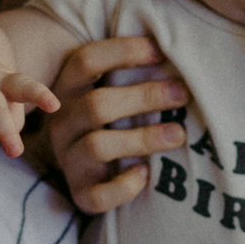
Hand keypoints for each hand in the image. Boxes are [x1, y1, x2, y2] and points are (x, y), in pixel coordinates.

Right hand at [45, 34, 190, 214]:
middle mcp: (62, 123)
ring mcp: (69, 159)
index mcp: (68, 89)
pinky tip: (146, 174)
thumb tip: (180, 48)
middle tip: (182, 93)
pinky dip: (124, 186)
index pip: (87, 61)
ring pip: (98, 146)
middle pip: (97, 105)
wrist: (89, 170)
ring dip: (143, 138)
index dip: (124, 52)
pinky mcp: (81, 193)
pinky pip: (99, 195)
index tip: (162, 51)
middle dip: (144, 97)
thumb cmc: (113, 118)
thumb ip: (133, 70)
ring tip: (179, 134)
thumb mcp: (113, 89)